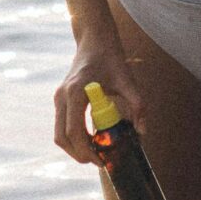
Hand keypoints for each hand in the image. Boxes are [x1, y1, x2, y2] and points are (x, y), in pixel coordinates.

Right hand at [53, 39, 143, 165]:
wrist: (94, 38)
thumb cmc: (110, 57)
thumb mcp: (128, 80)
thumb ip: (138, 105)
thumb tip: (142, 131)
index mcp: (76, 92)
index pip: (74, 131)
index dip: (86, 151)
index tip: (102, 160)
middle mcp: (62, 96)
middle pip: (62, 138)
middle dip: (79, 155)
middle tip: (99, 161)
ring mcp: (58, 98)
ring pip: (59, 134)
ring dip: (75, 148)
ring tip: (97, 152)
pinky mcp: (60, 99)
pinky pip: (62, 126)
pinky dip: (74, 137)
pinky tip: (92, 138)